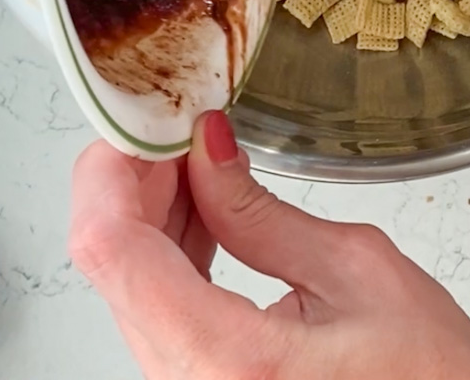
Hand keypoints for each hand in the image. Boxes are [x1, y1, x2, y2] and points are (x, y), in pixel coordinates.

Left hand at [70, 112, 469, 378]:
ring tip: (195, 156)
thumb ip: (260, 210)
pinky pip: (155, 310)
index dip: (115, 165)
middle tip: (178, 121)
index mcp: (224, 361)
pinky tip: (201, 209)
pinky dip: (168, 250)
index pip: (113, 248)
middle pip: (111, 263)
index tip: (147, 114)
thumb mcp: (358, 270)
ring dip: (149, 210)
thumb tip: (207, 146)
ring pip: (127, 284)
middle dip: (134, 177)